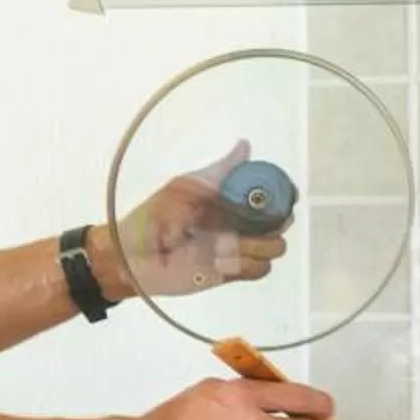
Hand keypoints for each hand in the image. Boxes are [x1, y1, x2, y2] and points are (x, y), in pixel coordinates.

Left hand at [105, 141, 288, 299]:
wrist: (133, 256)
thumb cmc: (154, 216)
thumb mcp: (184, 188)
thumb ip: (219, 172)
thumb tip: (246, 145)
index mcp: (228, 200)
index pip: (269, 196)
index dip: (282, 195)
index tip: (286, 195)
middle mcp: (238, 224)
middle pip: (280, 223)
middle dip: (277, 221)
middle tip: (258, 222)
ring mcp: (236, 249)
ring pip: (274, 247)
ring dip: (261, 244)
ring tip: (231, 243)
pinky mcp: (231, 273)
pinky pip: (259, 270)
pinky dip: (250, 264)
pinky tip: (227, 260)